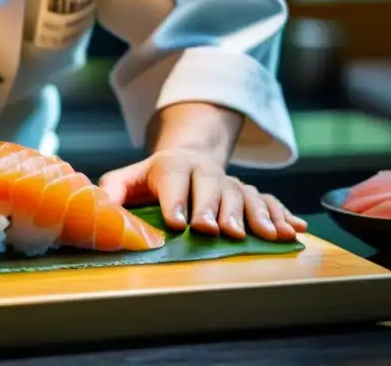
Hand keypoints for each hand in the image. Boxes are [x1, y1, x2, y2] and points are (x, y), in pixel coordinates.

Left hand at [98, 149, 306, 240]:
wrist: (186, 159)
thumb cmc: (151, 180)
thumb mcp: (127, 179)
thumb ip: (112, 191)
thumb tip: (100, 208)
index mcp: (170, 166)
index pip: (172, 179)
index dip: (175, 200)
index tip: (177, 223)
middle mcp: (203, 171)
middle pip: (211, 186)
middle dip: (215, 208)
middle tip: (216, 230)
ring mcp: (228, 180)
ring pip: (243, 193)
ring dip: (254, 214)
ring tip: (263, 235)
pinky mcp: (248, 191)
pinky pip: (268, 200)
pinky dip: (282, 214)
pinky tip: (294, 230)